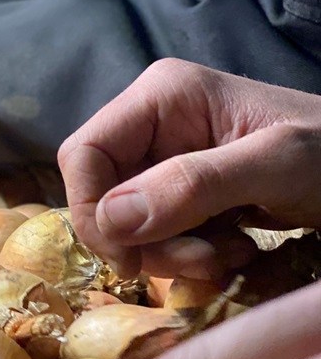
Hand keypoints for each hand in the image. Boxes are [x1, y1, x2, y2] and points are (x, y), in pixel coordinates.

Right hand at [58, 58, 320, 278]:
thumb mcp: (276, 165)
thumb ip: (194, 184)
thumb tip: (112, 218)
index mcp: (161, 96)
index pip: (83, 154)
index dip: (93, 210)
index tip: (130, 260)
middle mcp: (152, 123)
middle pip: (102, 194)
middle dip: (142, 239)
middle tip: (200, 262)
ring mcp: (166, 158)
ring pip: (126, 221)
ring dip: (171, 252)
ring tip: (229, 254)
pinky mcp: (182, 190)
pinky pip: (156, 232)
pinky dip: (187, 252)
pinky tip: (234, 247)